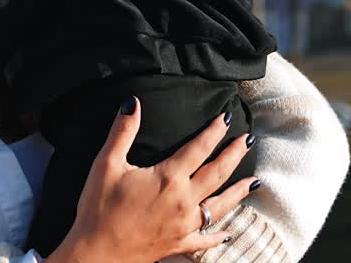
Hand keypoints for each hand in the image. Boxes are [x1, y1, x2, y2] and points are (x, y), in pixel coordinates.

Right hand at [48, 97, 259, 262]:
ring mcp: (184, 225)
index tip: (226, 118)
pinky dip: (219, 236)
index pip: (199, 148)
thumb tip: (132, 103)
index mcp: (168, 177)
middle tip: (249, 141)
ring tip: (254, 182)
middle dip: (234, 155)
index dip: (214, 131)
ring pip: (220, 206)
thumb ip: (122, 132)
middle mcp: (183, 200)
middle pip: (217, 173)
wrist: (95, 254)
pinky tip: (229, 233)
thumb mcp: (107, 164)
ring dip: (238, 192)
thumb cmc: (98, 209)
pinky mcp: (178, 244)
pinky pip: (206, 239)